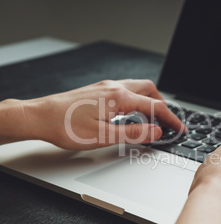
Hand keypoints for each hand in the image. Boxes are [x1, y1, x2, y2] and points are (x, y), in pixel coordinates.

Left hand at [0, 79, 185, 148]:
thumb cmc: (65, 126)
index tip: (179, 128)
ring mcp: (106, 87)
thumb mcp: (103, 136)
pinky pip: (126, 90)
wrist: (40, 116)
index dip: (170, 119)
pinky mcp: (99, 90)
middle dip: (163, 105)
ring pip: (137, 88)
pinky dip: (137, 99)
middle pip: (149, 90)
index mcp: (119, 98)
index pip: (154, 107)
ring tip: (152, 118)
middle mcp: (114, 87)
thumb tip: (155, 131)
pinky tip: (131, 112)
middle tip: (167, 121)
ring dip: (150, 100)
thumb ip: (133, 133)